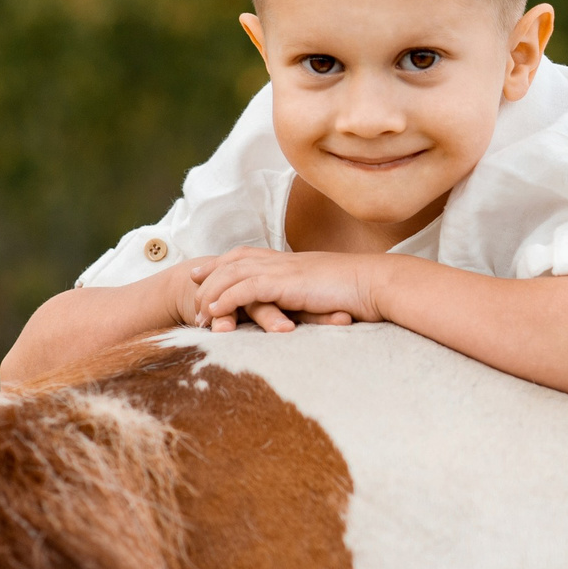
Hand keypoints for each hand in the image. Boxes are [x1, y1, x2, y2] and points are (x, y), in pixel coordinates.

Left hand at [187, 248, 376, 332]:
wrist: (378, 283)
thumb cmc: (363, 290)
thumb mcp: (330, 289)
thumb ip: (312, 293)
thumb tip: (310, 303)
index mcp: (293, 261)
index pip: (248, 255)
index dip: (224, 262)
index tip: (205, 270)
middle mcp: (283, 261)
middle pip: (234, 261)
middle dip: (209, 273)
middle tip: (189, 286)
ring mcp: (283, 270)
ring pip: (233, 275)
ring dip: (212, 293)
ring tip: (198, 313)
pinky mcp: (285, 284)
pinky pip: (245, 290)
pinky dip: (226, 299)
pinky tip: (214, 312)